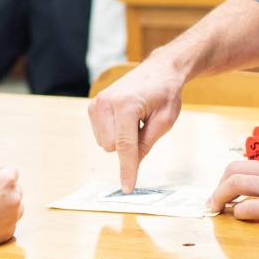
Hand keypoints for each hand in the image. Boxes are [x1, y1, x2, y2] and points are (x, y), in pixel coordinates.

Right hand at [89, 57, 186, 192]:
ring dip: (121, 139)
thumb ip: (146, 143)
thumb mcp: (165, 121)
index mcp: (126, 105)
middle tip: (145, 126)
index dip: (127, 169)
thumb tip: (132, 164)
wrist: (159, 70)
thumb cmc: (166, 93)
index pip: (125, 146)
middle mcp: (106, 103)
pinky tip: (125, 118)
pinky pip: (100, 135)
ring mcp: (96, 103)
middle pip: (112, 147)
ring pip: (104, 143)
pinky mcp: (93, 105)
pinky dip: (114, 132)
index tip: (127, 188)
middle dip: (129, 146)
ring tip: (136, 119)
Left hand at [206, 150, 258, 223]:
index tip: (234, 185)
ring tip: (214, 207)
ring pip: (235, 185)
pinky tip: (236, 216)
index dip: (238, 175)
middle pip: (234, 170)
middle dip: (220, 184)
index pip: (252, 164)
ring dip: (219, 196)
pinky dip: (238, 212)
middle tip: (215, 196)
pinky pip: (250, 208)